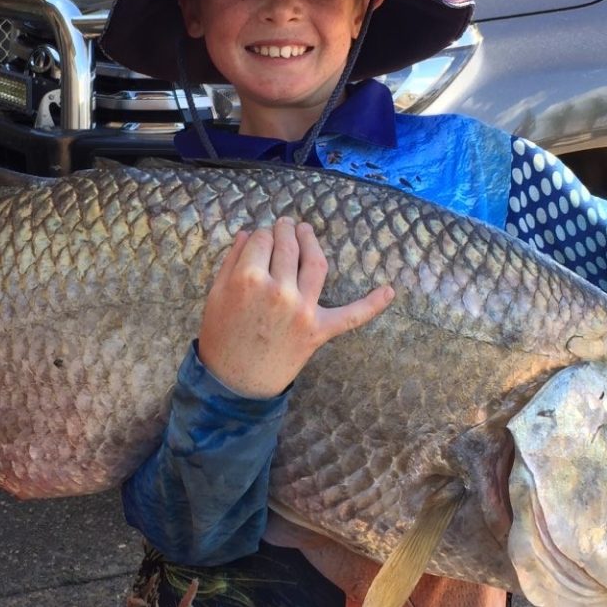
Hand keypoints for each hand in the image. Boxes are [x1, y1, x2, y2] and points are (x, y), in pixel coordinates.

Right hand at [196, 217, 394, 398]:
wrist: (236, 382)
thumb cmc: (221, 337)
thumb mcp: (216, 295)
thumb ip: (231, 261)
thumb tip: (248, 234)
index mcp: (248, 279)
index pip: (262, 240)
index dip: (261, 236)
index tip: (260, 239)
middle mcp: (278, 290)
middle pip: (287, 246)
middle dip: (285, 230)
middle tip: (286, 224)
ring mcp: (303, 310)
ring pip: (315, 263)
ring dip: (312, 242)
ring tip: (306, 232)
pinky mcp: (319, 330)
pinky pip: (352, 316)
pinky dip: (373, 304)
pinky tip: (390, 291)